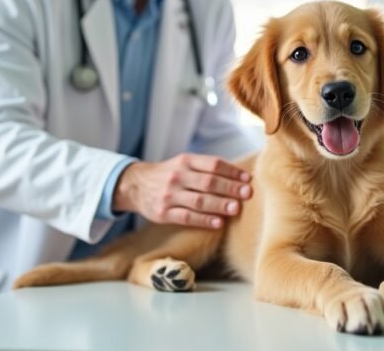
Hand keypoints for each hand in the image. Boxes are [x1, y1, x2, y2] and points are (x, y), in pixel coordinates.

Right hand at [113, 153, 251, 228]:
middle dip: (230, 188)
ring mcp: (169, 195)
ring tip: (236, 208)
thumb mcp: (184, 163)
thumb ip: (206, 168)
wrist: (136, 185)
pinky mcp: (163, 213)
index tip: (248, 179)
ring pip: (199, 200)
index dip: (232, 172)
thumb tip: (239, 177)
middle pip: (208, 182)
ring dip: (220, 205)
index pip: (213, 164)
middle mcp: (177, 176)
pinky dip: (204, 220)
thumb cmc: (169, 174)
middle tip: (247, 194)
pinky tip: (218, 223)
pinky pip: (186, 217)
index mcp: (185, 161)